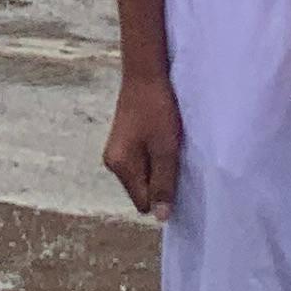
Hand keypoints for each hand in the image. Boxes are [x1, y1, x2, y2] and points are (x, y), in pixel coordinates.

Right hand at [103, 68, 182, 215]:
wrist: (146, 73)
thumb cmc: (158, 110)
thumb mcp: (166, 149)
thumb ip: (163, 184)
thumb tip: (161, 217)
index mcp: (120, 167)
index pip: (143, 203)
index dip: (162, 195)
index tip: (176, 176)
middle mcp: (113, 162)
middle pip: (142, 190)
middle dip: (160, 181)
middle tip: (174, 158)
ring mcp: (116, 151)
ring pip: (143, 175)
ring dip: (159, 167)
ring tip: (169, 145)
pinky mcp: (124, 140)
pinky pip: (141, 161)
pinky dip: (154, 155)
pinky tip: (163, 138)